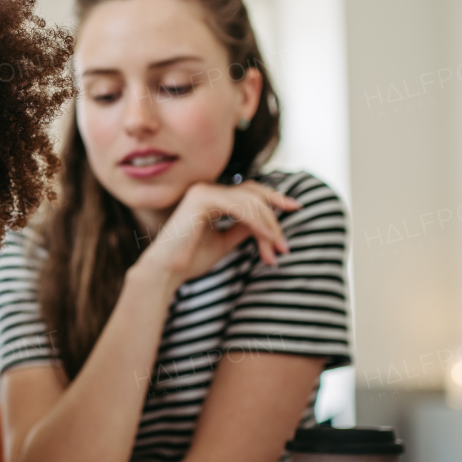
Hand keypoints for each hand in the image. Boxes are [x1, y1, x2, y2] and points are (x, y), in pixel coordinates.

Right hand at [135, 181, 299, 285]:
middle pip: (254, 194)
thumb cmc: (189, 260)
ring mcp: (203, 191)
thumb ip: (243, 229)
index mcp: (209, 197)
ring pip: (250, 202)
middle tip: (285, 244)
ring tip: (277, 249)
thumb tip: (268, 223)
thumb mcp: (225, 242)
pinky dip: (258, 223)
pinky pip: (240, 207)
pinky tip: (268, 238)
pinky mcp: (202, 199)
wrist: (165, 272)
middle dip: (275, 216)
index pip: (248, 192)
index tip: (295, 208)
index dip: (273, 198)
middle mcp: (206, 190)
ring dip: (268, 226)